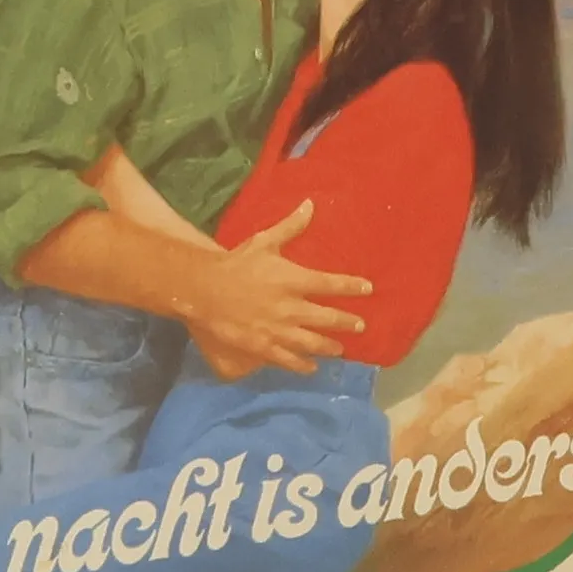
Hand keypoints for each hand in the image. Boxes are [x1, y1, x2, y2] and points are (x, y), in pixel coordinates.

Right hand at [186, 201, 372, 380]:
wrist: (204, 290)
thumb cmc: (236, 263)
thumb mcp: (264, 241)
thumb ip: (290, 227)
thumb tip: (310, 204)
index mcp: (292, 279)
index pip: (330, 283)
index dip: (351, 286)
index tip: (368, 288)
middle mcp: (290, 307)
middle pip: (327, 318)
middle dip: (347, 322)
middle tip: (360, 325)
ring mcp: (278, 330)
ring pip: (312, 342)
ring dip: (329, 346)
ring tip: (340, 349)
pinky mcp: (264, 347)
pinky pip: (289, 360)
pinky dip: (303, 365)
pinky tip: (312, 367)